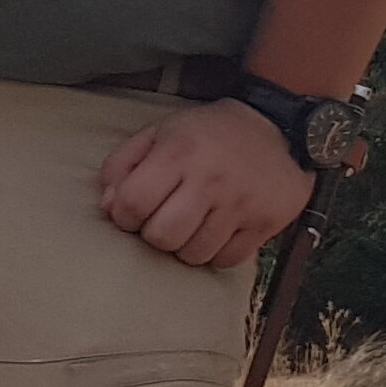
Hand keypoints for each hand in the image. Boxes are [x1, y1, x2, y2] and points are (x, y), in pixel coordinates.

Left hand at [99, 99, 312, 271]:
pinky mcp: (265, 222)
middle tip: (164, 219)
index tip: (134, 212)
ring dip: (185, 246)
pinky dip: (216, 253)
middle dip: (154, 234)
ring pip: (194, 255)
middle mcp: (210, 179)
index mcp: (178, 153)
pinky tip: (217, 230)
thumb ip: (123, 164)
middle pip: (162, 237)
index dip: (124, 216)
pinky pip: (226, 260)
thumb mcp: (159, 133)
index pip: (132, 204)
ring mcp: (240, 204)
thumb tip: (108, 206)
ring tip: (192, 224)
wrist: (277, 126)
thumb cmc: (207, 134)